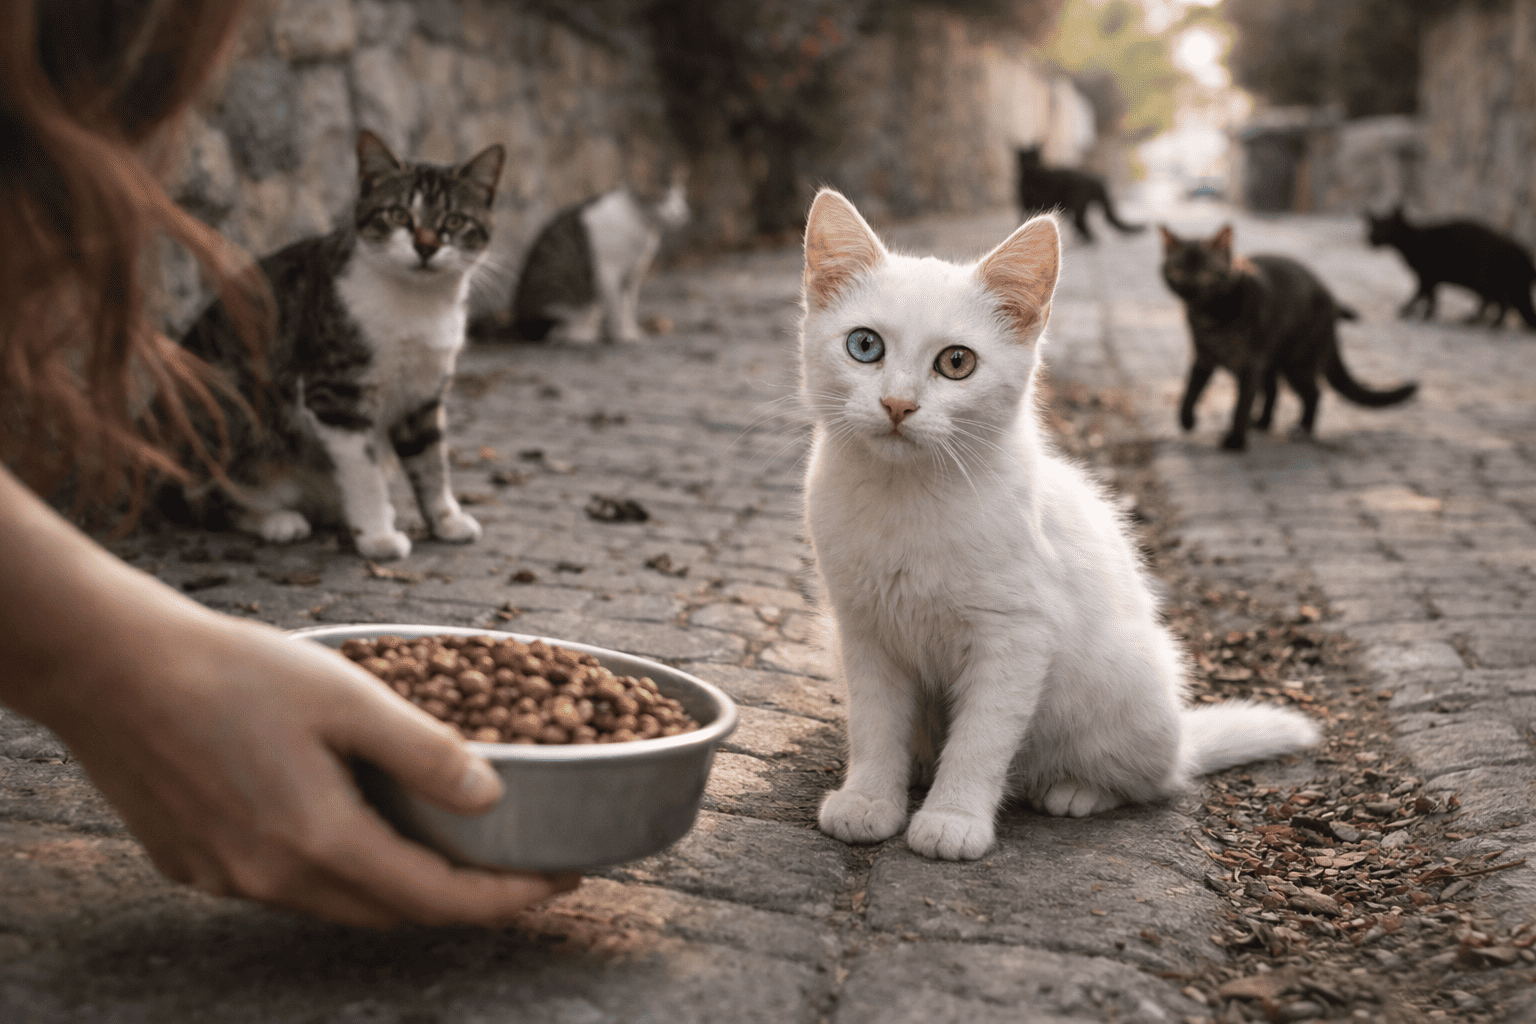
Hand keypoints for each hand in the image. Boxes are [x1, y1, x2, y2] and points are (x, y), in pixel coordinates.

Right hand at [60, 612, 577, 927]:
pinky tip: (355, 828)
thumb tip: (491, 797)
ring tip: (448, 850)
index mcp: (319, 841)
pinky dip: (340, 871)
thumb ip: (424, 752)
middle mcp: (273, 879)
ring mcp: (229, 879)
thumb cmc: (228, 670)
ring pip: (340, 904)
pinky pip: (288, 886)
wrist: (108, 668)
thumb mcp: (347, 696)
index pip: (437, 899)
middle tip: (515, 867)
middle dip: (462, 899)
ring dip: (400, 888)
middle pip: (393, 912)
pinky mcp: (196, 864)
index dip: (508, 897)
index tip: (559, 879)